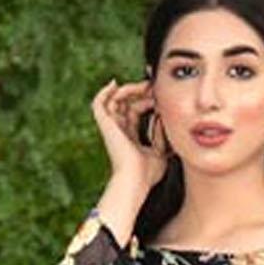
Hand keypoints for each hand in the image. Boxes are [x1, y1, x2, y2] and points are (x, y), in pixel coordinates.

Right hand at [92, 77, 169, 193]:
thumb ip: (162, 136)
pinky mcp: (105, 126)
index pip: (136, 112)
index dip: (146, 101)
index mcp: (131, 138)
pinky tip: (114, 84)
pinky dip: (103, 92)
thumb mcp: (161, 152)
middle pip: (126, 104)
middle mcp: (119, 132)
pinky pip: (99, 104)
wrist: (134, 180)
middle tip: (153, 87)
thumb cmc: (147, 174)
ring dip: (128, 90)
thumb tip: (164, 117)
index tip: (159, 95)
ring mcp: (111, 129)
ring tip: (143, 86)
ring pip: (114, 100)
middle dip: (140, 93)